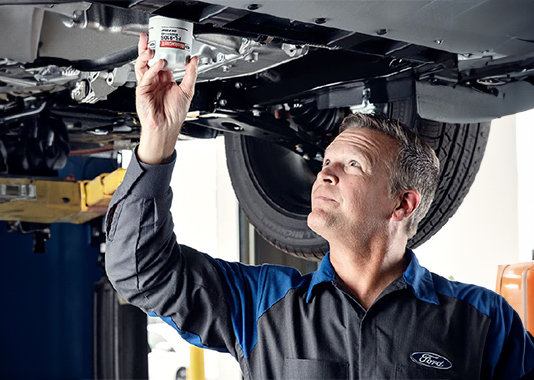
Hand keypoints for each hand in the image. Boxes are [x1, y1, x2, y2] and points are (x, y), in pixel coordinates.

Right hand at [134, 33, 198, 163]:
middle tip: (150, 37)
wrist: (166, 127)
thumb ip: (191, 74)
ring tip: (152, 49)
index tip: (168, 42)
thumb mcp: (187, 90)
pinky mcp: (142, 90)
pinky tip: (158, 65)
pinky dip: (152, 69)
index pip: (163, 60)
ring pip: (143, 65)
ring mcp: (148, 85)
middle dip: (148, 47)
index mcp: (166, 80)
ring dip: (146, 55)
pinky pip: (145, 76)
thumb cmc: (174, 114)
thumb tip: (195, 60)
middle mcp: (156, 80)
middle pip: (149, 60)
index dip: (164, 51)